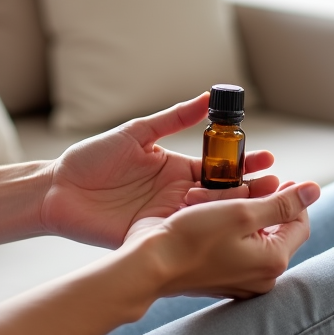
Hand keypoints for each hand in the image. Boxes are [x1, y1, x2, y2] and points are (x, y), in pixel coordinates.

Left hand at [40, 94, 278, 248]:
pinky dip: (203, 232)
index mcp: (176, 168)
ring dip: (234, 212)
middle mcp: (176, 194)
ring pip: (207, 217)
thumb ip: (172, 119)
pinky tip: (225, 230)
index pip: (219, 167)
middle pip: (222, 194)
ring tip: (261, 206)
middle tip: (277, 187)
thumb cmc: (92, 158)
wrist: (56, 188)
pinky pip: (182, 234)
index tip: (270, 161)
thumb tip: (207, 99)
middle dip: (251, 191)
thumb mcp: (136, 133)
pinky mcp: (151, 235)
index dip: (244, 164)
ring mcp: (166, 217)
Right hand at [124, 180, 320, 299]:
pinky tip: (201, 213)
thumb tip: (314, 190)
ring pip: (249, 233)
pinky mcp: (219, 276)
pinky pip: (230, 244)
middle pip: (273, 227)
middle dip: (255, 201)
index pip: (300, 222)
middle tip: (235, 187)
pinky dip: (221, 225)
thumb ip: (283, 202)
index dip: (290, 196)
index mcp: (273, 261)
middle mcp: (261, 277)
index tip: (273, 178)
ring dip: (235, 210)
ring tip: (211, 198)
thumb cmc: (192, 237)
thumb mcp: (243, 211)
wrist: (149, 264)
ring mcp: (239, 280)